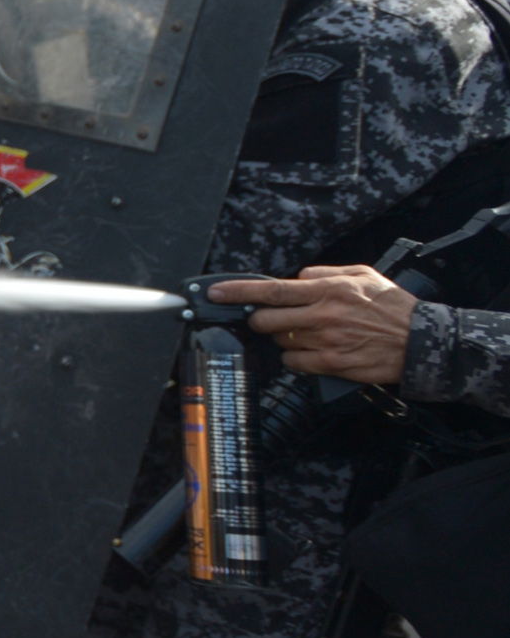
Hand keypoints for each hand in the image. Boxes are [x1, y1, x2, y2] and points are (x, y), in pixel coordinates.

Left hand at [208, 264, 418, 382]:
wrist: (420, 341)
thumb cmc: (392, 307)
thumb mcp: (363, 275)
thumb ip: (326, 273)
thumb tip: (298, 277)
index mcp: (328, 290)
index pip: (272, 290)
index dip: (239, 292)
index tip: (216, 293)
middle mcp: (321, 315)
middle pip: (266, 320)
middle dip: (261, 319)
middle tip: (273, 318)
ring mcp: (324, 342)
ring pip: (279, 342)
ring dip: (285, 339)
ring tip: (310, 334)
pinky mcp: (329, 364)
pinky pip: (293, 363)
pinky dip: (296, 358)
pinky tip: (314, 351)